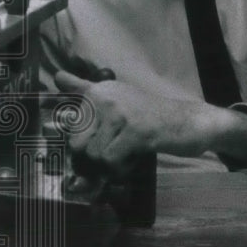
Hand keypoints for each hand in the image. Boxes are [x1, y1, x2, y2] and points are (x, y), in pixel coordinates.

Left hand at [55, 70, 229, 176]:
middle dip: (90, 158)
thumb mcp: (116, 100)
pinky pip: (110, 160)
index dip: (72, 132)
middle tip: (110, 156)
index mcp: (98, 90)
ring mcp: (120, 113)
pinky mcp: (136, 131)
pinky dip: (120, 168)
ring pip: (93, 155)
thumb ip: (85, 91)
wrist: (190, 122)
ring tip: (126, 155)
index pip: (67, 107)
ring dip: (108, 165)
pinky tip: (133, 159)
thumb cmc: (150, 117)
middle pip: (76, 142)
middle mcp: (105, 97)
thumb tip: (57, 77)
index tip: (80, 130)